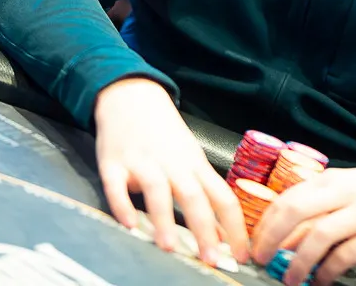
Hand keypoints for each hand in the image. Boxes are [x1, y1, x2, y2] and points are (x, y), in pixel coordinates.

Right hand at [94, 78, 248, 266]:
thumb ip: (204, 194)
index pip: (223, 198)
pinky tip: (128, 224)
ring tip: (169, 247)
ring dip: (164, 219)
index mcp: (195, 165)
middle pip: (194, 196)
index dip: (235, 228)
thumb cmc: (165, 133)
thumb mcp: (190, 158)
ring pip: (157, 191)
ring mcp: (142, 162)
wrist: (132, 95)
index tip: (242, 255)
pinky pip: (117, 185)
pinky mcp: (113, 163)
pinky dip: (122, 204)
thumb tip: (221, 234)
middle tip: (211, 260)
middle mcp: (172, 164)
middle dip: (204, 230)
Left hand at [252, 162, 355, 285]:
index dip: (266, 222)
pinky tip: (321, 281)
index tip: (254, 240)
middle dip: (271, 237)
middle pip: (296, 211)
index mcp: (332, 180)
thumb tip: (286, 230)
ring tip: (289, 279)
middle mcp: (344, 193)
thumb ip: (321, 202)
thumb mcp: (349, 186)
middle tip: (260, 259)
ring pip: (318, 236)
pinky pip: (345, 256)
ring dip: (298, 262)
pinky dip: (328, 272)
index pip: (288, 197)